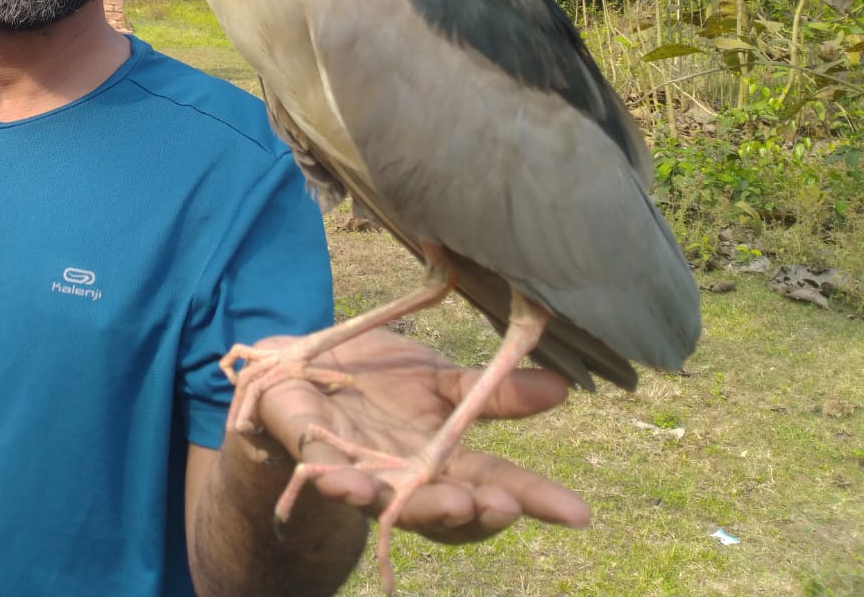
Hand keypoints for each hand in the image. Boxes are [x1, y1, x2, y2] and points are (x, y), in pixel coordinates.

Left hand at [238, 330, 590, 543]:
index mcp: (443, 460)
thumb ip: (492, 393)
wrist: (302, 365)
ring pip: (391, 504)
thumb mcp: (441, 381)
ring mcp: (360, 472)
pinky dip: (340, 483)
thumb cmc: (377, 380)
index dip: (533, 501)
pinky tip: (351, 483)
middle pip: (447, 511)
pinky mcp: (314, 455)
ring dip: (417, 508)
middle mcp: (406, 478)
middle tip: (504, 507)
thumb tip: (563, 385)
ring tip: (449, 505)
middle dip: (475, 512)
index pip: (496, 486)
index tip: (576, 513)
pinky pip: (326, 473)